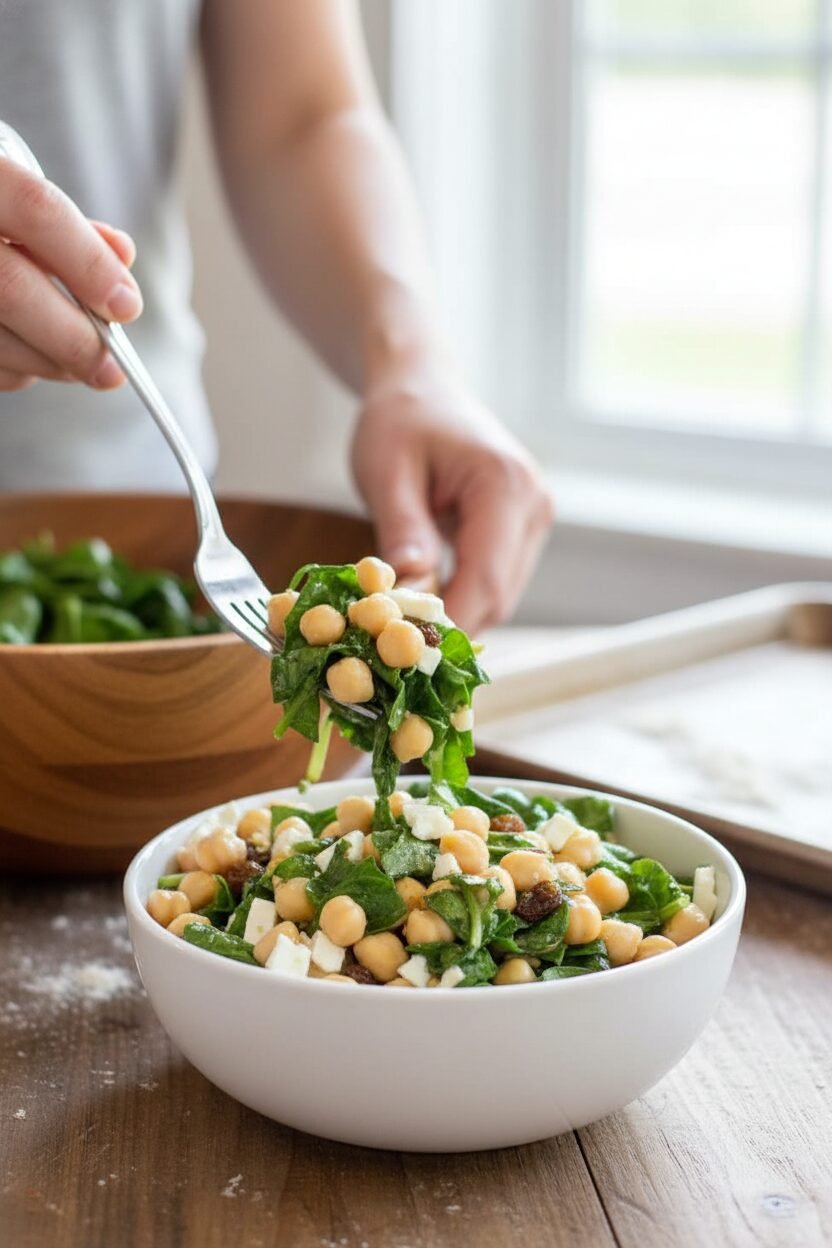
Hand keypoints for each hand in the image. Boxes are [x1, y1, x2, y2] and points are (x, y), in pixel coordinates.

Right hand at [0, 157, 141, 391]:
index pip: (36, 209)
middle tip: (112, 367)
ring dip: (47, 361)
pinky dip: (14, 368)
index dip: (88, 263)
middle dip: (74, 338)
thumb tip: (120, 257)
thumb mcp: (6, 183)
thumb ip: (59, 220)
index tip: (127, 306)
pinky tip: (30, 356)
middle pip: (12, 288)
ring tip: (80, 365)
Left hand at [351, 373, 553, 632]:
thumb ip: (402, 530)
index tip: (404, 653)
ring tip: (402, 625)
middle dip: (450, 626)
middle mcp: (534, 505)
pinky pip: (495, 581)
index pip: (486, 578)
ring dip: (456, 615)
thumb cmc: (400, 420)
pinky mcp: (523, 531)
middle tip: (394, 649)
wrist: (421, 387)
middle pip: (499, 596)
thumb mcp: (386, 471)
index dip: (450, 623)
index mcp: (505, 485)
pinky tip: (423, 603)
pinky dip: (461, 598)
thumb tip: (408, 592)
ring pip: (500, 596)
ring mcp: (535, 519)